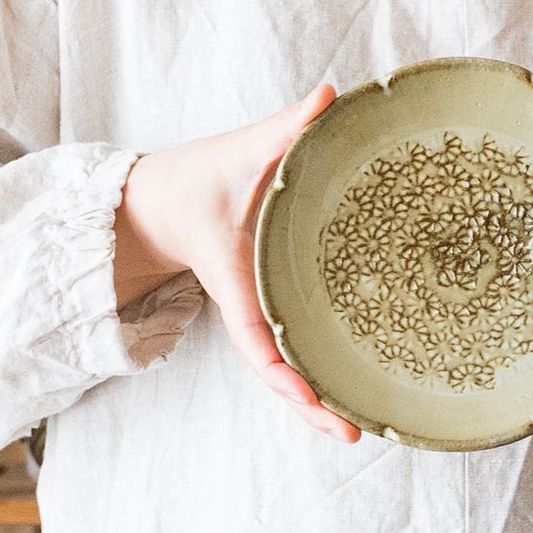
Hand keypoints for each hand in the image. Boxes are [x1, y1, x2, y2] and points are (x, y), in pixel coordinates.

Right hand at [112, 85, 360, 442]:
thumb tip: (326, 95)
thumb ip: (286, 126)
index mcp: (237, 283)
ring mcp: (264, 313)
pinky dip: (321, 376)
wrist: (170, 197)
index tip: (309, 398)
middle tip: (353, 437)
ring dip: (320, 402)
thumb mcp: (244, 149)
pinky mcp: (277, 308)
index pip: (257, 341)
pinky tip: (356, 394)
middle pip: (279, 373)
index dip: (283, 373)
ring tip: (361, 431)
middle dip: (311, 409)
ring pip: (290, 370)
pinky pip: (298, 349)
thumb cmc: (205, 176)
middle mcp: (252, 308)